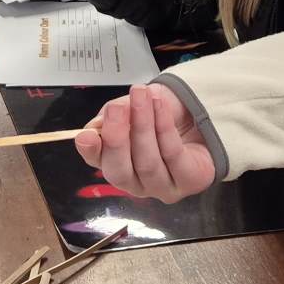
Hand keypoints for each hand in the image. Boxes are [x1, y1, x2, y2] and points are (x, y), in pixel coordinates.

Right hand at [76, 84, 215, 202]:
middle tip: (116, 109)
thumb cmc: (158, 116)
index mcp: (115, 164)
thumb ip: (113, 115)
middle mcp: (136, 183)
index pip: (98, 163)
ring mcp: (162, 187)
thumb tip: (99, 124)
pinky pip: (173, 155)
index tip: (86, 136)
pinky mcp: (189, 182)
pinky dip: (164, 127)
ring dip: (143, 126)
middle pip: (120, 171)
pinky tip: (160, 106)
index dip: (90, 151)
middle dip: (117, 139)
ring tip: (141, 96)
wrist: (196, 117)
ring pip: (148, 162)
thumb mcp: (131, 107)